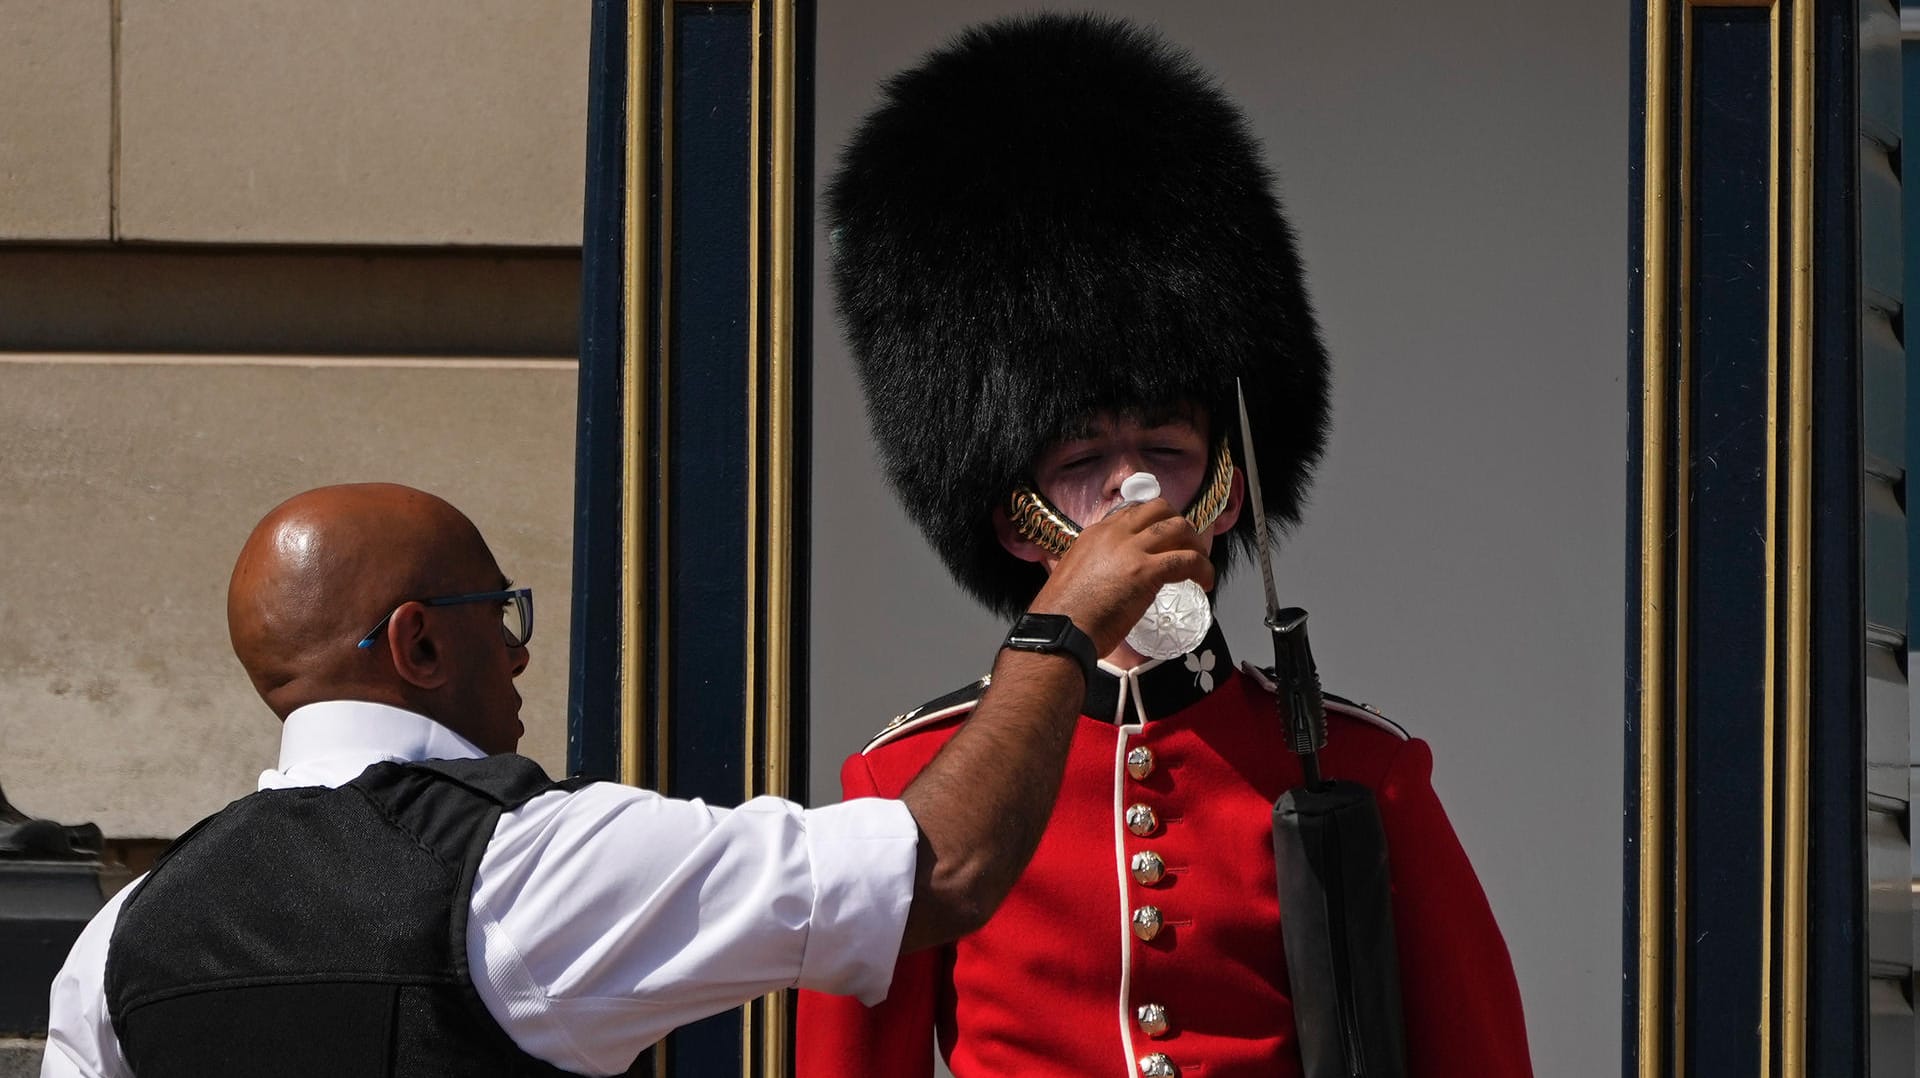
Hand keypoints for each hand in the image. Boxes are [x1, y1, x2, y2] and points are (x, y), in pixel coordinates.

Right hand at [1026, 498, 1213, 655]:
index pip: (1134, 512)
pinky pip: (1187, 560)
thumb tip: (1116, 579)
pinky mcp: (1146, 571)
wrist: (1060, 630)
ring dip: (1195, 545)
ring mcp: (1131, 550)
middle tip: (1187, 548)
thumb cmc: (1064, 615)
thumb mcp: (1076, 575)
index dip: (1156, 522)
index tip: (1166, 540)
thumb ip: (1098, 566)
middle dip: (1180, 526)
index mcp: (1096, 534)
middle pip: (1161, 509)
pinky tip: (1206, 582)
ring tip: (1200, 566)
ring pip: (1178, 528)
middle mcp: (1114, 534)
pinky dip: (1203, 569)